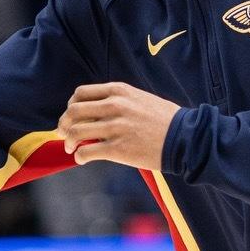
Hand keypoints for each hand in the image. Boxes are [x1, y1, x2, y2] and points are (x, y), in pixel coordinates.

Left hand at [59, 82, 178, 170]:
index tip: (72, 115)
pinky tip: (82, 159)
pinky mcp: (118, 149)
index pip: (81, 93)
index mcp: (118, 91)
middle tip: (63, 133)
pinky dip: (79, 156)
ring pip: (75, 132)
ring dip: (68, 141)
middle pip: (73, 112)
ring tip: (71, 148)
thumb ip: (119, 101)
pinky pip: (87, 152)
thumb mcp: (141, 99)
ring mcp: (115, 128)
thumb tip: (99, 112)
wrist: (186, 138)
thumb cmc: (166, 121)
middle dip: (64, 124)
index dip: (71, 105)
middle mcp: (114, 106)